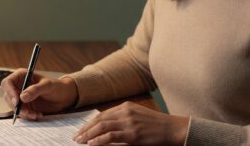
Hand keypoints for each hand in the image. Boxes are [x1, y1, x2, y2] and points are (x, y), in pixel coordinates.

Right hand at [0, 69, 78, 119]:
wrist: (63, 97)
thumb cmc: (57, 87)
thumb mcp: (47, 86)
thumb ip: (35, 90)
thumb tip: (22, 97)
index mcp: (22, 76)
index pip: (8, 82)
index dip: (10, 92)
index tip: (17, 101)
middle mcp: (19, 86)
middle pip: (8, 96)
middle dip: (16, 106)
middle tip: (26, 111)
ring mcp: (21, 97)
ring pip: (13, 107)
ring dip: (23, 112)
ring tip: (35, 114)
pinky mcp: (25, 106)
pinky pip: (21, 113)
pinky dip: (28, 116)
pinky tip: (37, 115)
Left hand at [73, 101, 188, 145]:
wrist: (173, 128)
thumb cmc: (157, 125)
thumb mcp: (138, 117)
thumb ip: (124, 119)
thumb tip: (106, 129)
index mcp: (126, 106)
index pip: (102, 114)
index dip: (90, 123)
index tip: (81, 130)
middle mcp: (126, 111)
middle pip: (99, 119)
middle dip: (85, 129)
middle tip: (76, 137)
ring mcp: (129, 122)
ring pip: (102, 127)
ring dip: (88, 135)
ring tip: (80, 141)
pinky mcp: (133, 133)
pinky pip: (111, 136)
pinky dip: (99, 140)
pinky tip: (92, 144)